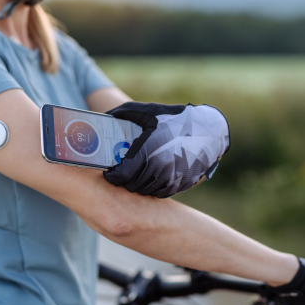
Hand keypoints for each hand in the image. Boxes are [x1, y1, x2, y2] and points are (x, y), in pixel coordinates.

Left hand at [104, 102, 229, 197]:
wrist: (206, 129)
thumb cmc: (172, 118)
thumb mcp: (145, 111)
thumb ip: (119, 115)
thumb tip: (98, 117)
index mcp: (147, 151)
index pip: (121, 177)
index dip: (112, 177)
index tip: (110, 173)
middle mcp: (160, 168)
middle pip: (132, 186)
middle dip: (124, 181)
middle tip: (121, 173)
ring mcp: (172, 178)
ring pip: (146, 191)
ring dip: (138, 185)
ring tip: (135, 174)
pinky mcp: (182, 184)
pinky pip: (161, 193)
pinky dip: (154, 188)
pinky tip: (151, 177)